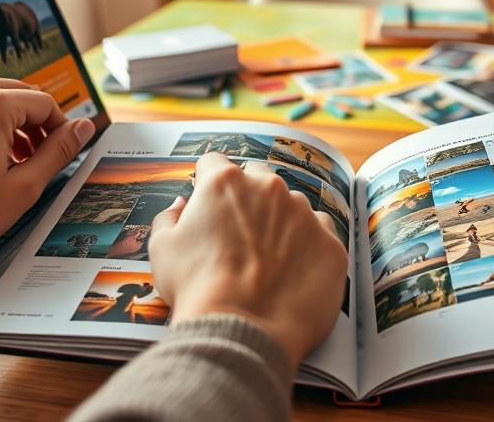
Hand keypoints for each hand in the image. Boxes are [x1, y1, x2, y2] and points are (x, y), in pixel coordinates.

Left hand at [0, 73, 94, 315]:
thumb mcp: (21, 189)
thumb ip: (58, 151)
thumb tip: (84, 128)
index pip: (43, 102)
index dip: (59, 127)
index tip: (59, 149)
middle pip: (16, 92)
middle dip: (31, 122)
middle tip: (35, 157)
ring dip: (4, 117)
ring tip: (5, 156)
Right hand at [148, 153, 347, 372]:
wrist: (241, 330)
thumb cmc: (197, 289)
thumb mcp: (163, 249)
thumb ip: (169, 217)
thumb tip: (181, 206)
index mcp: (225, 183)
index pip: (213, 163)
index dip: (207, 183)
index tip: (207, 203)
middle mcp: (269, 187)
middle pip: (258, 177)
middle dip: (248, 198)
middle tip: (239, 235)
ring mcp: (304, 213)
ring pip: (292, 205)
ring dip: (280, 222)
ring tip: (267, 261)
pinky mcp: (330, 243)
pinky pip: (320, 234)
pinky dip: (308, 247)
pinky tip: (294, 273)